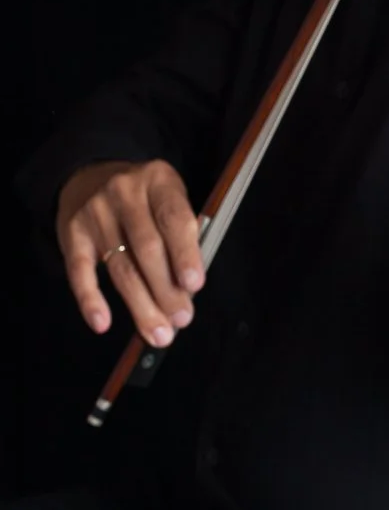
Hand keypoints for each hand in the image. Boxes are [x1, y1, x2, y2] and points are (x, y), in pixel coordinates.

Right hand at [56, 159, 204, 347]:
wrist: (88, 177)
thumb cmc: (141, 197)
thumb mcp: (166, 196)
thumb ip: (179, 233)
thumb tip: (188, 287)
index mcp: (158, 179)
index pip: (174, 218)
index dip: (186, 254)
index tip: (194, 286)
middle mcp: (126, 192)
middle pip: (147, 247)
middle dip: (166, 289)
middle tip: (180, 319)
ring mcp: (96, 212)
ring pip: (120, 266)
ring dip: (140, 305)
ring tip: (157, 332)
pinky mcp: (72, 233)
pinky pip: (80, 272)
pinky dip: (91, 300)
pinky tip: (102, 323)